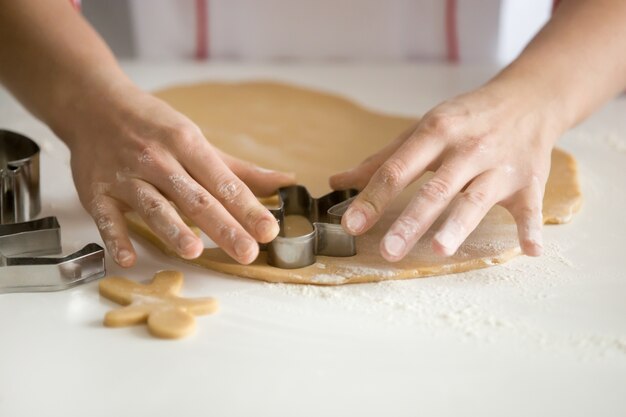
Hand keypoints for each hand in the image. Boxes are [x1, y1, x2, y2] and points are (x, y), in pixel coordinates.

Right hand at [63, 81, 294, 266]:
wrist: (93, 104)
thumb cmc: (153, 125)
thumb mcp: (195, 139)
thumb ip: (239, 169)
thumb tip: (285, 181)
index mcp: (187, 144)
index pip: (224, 182)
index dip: (248, 208)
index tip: (268, 230)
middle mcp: (158, 160)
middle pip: (195, 197)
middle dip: (223, 226)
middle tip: (247, 252)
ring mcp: (126, 176)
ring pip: (154, 205)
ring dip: (173, 228)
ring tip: (194, 251)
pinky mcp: (97, 191)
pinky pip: (107, 217)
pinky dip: (115, 238)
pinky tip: (128, 259)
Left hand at [330, 84, 561, 260]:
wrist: (528, 98)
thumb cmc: (467, 117)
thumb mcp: (424, 129)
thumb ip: (383, 159)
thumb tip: (338, 181)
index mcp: (436, 132)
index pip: (398, 169)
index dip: (373, 198)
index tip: (351, 225)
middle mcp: (467, 149)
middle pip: (435, 189)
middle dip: (411, 220)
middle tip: (389, 249)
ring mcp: (499, 167)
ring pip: (476, 199)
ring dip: (459, 225)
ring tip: (440, 249)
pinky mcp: (530, 182)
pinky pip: (531, 208)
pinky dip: (532, 228)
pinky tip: (529, 250)